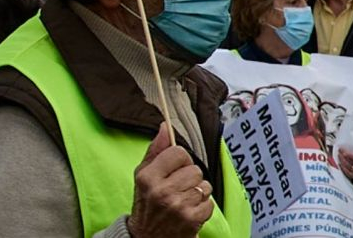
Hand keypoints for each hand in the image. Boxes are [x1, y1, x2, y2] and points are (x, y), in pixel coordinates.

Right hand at [127, 123, 214, 237]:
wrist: (147, 237)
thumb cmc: (146, 203)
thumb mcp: (143, 175)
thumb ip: (155, 150)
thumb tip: (165, 127)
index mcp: (148, 176)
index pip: (178, 152)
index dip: (180, 159)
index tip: (175, 168)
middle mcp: (162, 190)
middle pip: (194, 169)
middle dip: (189, 176)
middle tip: (178, 186)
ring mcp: (178, 206)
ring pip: (204, 185)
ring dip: (197, 191)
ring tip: (184, 198)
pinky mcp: (192, 220)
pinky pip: (209, 202)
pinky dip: (203, 206)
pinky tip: (190, 210)